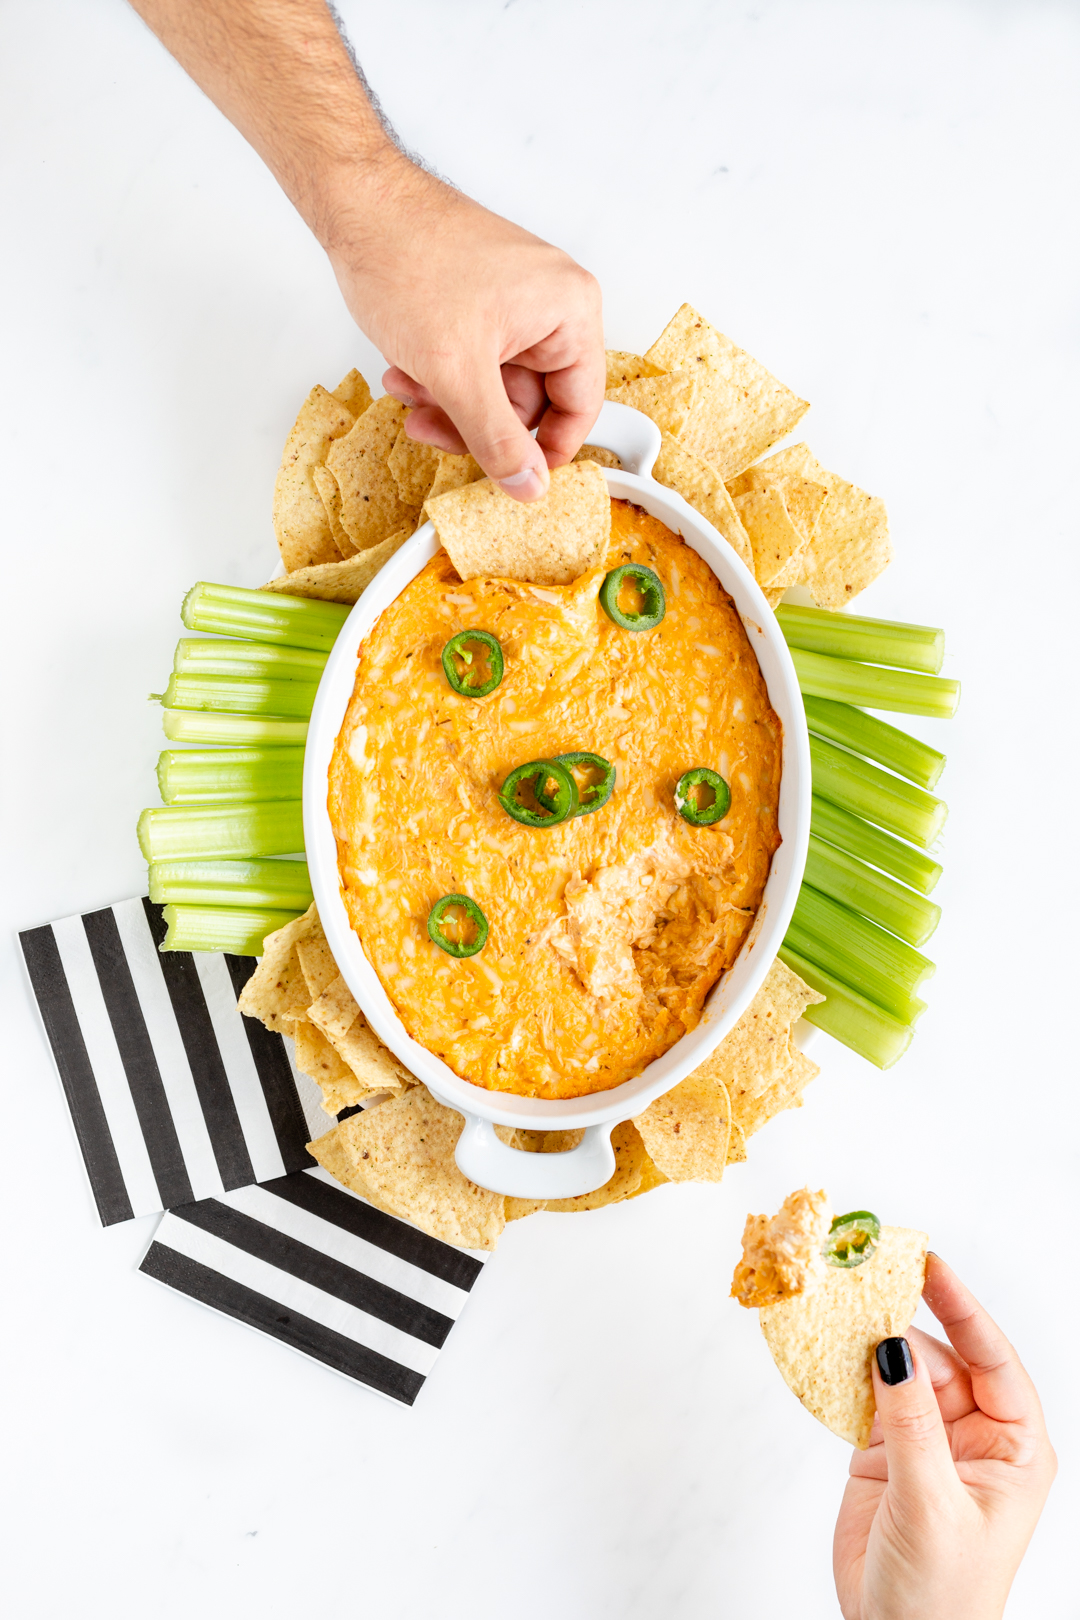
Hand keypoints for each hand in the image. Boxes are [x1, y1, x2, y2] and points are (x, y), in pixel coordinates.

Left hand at [127, 0, 603, 501]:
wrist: (356, 203)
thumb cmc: (408, 257)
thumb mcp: (455, 372)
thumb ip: (497, 439)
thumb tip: (527, 485)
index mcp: (570, 311)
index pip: (581, 407)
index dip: (546, 451)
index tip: (512, 478)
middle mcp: (552, 304)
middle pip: (531, 403)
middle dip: (473, 422)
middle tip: (432, 428)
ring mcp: (516, 302)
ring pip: (494, 388)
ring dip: (447, 402)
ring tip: (409, 390)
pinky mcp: (482, 303)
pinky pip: (473, 363)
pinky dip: (439, 376)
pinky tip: (405, 370)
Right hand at [833, 1255, 1055, 1619]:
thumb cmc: (942, 1595)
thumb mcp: (933, 1503)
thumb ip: (911, 1422)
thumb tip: (893, 1347)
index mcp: (1013, 1449)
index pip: (993, 1359)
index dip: (962, 1308)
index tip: (928, 1265)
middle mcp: (974, 1436)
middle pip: (939, 1356)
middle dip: (901, 1321)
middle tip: (859, 1280)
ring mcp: (928, 1441)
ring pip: (898, 1370)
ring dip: (864, 1343)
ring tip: (832, 1306)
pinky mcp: (885, 1451)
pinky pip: (864, 1396)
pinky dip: (841, 1372)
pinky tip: (820, 1349)